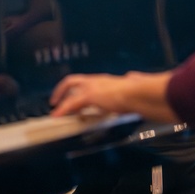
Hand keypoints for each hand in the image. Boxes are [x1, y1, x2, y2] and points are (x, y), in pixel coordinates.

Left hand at [50, 71, 176, 121]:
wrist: (138, 92)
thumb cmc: (139, 91)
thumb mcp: (133, 84)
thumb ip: (132, 80)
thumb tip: (134, 77)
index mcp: (105, 80)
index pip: (87, 81)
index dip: (78, 87)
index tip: (74, 95)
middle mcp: (96, 80)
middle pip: (73, 80)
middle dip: (62, 90)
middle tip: (55, 101)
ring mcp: (92, 87)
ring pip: (70, 91)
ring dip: (61, 101)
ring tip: (55, 112)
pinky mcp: (89, 95)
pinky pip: (71, 103)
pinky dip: (63, 109)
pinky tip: (58, 116)